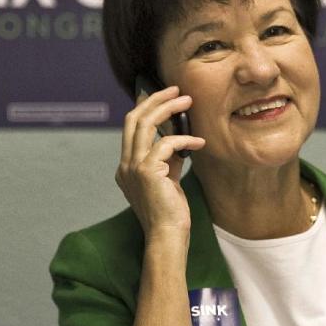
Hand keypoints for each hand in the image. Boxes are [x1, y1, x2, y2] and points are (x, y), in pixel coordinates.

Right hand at [115, 85, 205, 234]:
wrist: (167, 236)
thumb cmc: (171, 213)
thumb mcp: (168, 180)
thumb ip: (169, 160)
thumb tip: (180, 139)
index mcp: (126, 167)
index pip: (131, 127)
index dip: (146, 107)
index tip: (163, 94)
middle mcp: (125, 165)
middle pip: (133, 118)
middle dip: (154, 99)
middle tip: (176, 88)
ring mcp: (132, 168)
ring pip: (145, 124)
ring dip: (168, 109)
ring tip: (188, 101)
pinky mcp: (146, 171)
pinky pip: (166, 144)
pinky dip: (185, 139)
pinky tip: (200, 143)